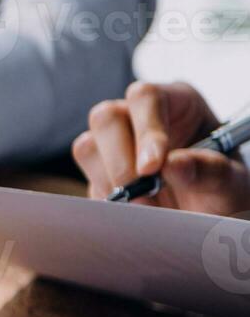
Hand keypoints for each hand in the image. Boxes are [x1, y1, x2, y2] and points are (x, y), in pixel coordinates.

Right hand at [74, 82, 249, 214]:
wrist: (208, 219)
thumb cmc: (223, 192)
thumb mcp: (230, 182)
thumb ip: (209, 171)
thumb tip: (173, 165)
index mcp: (177, 103)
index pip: (147, 97)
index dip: (145, 130)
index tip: (152, 168)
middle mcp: (139, 117)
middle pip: (107, 117)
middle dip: (121, 160)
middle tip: (143, 191)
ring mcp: (115, 144)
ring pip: (87, 146)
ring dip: (111, 180)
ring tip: (143, 204)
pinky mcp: (99, 172)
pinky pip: (86, 178)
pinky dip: (105, 196)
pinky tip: (132, 208)